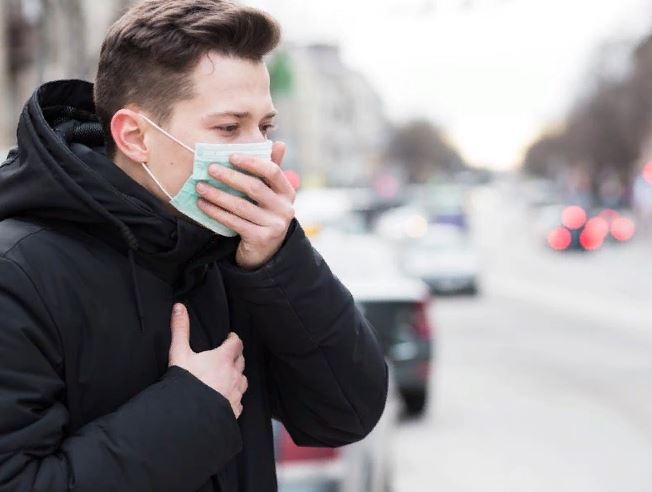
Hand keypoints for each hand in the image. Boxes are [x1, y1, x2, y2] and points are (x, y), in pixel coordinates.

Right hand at [168, 303, 246, 418]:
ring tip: (228, 376)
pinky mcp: (234, 410)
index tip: (229, 337)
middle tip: (228, 355)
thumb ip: (180, 329)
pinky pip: (239, 400)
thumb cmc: (184, 384)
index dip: (234, 339)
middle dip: (236, 356)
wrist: (187, 417)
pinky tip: (226, 398)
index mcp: (224, 359)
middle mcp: (234, 375)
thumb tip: (179, 307)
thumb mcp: (179, 354)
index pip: (237, 343)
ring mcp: (236, 394)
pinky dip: (234, 396)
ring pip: (243, 380)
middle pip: (241, 361)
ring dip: (237, 376)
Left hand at [195, 141, 295, 269]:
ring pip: (241, 206)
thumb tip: (279, 143)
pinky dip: (216, 212)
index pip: (273, 171)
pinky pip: (234, 222)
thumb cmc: (264, 215)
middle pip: (255, 187)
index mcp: (288, 193)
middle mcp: (285, 209)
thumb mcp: (271, 194)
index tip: (231, 156)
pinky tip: (203, 205)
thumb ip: (271, 171)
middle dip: (230, 177)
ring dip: (218, 195)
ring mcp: (275, 226)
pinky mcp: (261, 239)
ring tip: (200, 186)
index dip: (252, 162)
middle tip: (210, 169)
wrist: (265, 252)